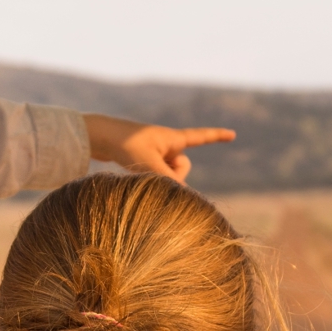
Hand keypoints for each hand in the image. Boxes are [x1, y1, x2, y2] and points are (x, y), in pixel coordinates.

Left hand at [83, 114, 235, 183]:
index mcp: (172, 138)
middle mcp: (166, 143)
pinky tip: (137, 174)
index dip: (217, 137)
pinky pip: (156, 173)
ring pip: (169, 174)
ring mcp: (155, 151)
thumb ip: (168, 182)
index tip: (233, 134)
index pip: (200, 137)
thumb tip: (180, 196)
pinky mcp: (143, 159)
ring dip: (158, 177)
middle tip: (152, 172)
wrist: (98, 136)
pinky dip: (150, 177)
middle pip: (183, 167)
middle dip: (173, 175)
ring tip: (138, 171)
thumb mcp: (149, 165)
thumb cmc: (125, 146)